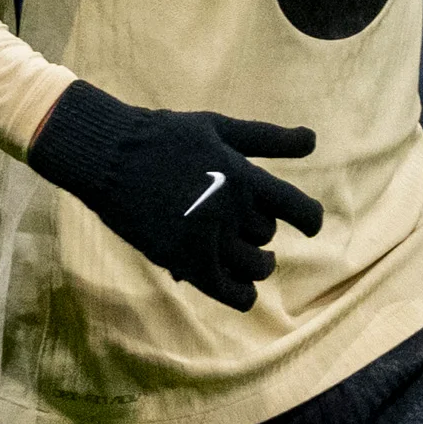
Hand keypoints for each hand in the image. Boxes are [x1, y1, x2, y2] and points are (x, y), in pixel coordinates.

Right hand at [24, 81, 323, 307]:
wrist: (109, 156)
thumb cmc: (165, 137)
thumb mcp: (219, 128)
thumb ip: (268, 139)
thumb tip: (313, 139)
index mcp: (242, 176)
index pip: (299, 210)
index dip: (310, 220)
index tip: (310, 226)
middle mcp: (229, 211)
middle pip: (267, 235)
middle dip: (262, 232)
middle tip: (246, 226)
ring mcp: (206, 239)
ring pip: (255, 267)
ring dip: (258, 265)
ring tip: (252, 259)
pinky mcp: (183, 261)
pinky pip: (229, 292)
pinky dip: (242, 295)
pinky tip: (241, 288)